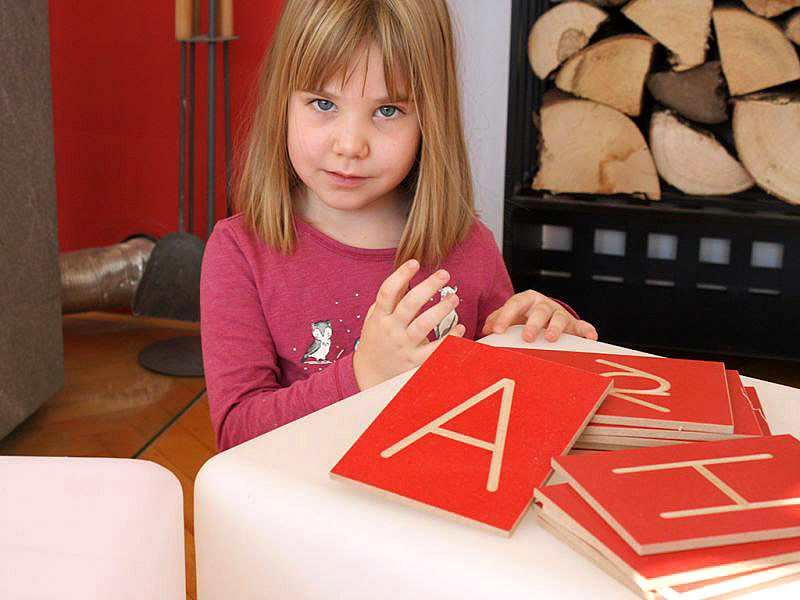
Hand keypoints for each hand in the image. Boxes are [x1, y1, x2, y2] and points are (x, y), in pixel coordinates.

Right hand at [353, 259, 465, 389]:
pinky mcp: (415, 362)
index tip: (415, 262)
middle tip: (444, 274)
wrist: (369, 376)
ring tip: (454, 298)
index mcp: (380, 317)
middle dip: (428, 287)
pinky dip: (449, 338)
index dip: (400, 275)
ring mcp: (404, 346)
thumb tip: (405, 273)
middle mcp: (391, 330)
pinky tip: (460, 328)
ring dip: (441, 309)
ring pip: (423, 325)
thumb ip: (390, 298)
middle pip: (409, 304)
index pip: (387, 292)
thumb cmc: (376, 341)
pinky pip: (435, 349)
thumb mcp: (376, 318)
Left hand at [481, 290, 597, 342]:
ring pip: (559, 318)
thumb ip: (497, 320)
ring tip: (551, 339)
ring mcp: (560, 314)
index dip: (505, 317)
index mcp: (526, 300)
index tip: (497, 331)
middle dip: (533, 324)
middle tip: (526, 338)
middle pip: (539, 311)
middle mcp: (543, 305)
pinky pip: (583, 326)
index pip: (514, 305)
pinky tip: (591, 338)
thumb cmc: (524, 317)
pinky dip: (587, 331)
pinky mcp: (574, 325)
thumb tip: (485, 330)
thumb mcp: (510, 316)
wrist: (544, 315)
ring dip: (555, 327)